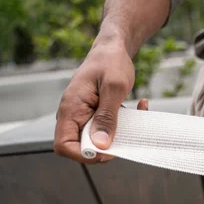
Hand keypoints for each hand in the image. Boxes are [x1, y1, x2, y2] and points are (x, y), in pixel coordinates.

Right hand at [54, 39, 134, 163]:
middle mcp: (73, 115)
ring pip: (97, 140)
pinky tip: (139, 107)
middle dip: (106, 147)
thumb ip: (107, 117)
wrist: (113, 48)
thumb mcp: (113, 88)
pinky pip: (107, 129)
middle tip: (126, 138)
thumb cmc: (110, 62)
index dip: (83, 155)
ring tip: (136, 118)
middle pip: (81, 147)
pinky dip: (125, 124)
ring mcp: (84, 116)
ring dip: (120, 135)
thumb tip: (101, 145)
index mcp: (70, 109)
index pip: (63, 145)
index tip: (107, 152)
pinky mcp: (96, 115)